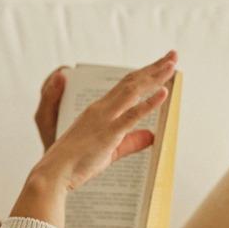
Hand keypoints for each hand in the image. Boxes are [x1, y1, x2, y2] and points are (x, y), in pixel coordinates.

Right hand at [10, 52, 175, 224]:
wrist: (56, 172)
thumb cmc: (78, 162)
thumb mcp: (111, 151)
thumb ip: (132, 142)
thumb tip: (152, 136)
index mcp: (100, 110)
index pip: (127, 85)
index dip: (145, 73)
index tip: (162, 63)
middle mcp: (102, 108)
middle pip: (132, 82)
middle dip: (154, 67)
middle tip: (173, 55)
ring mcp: (104, 118)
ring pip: (133, 91)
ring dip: (155, 77)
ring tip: (172, 65)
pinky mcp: (108, 133)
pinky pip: (131, 115)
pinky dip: (149, 103)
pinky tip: (164, 92)